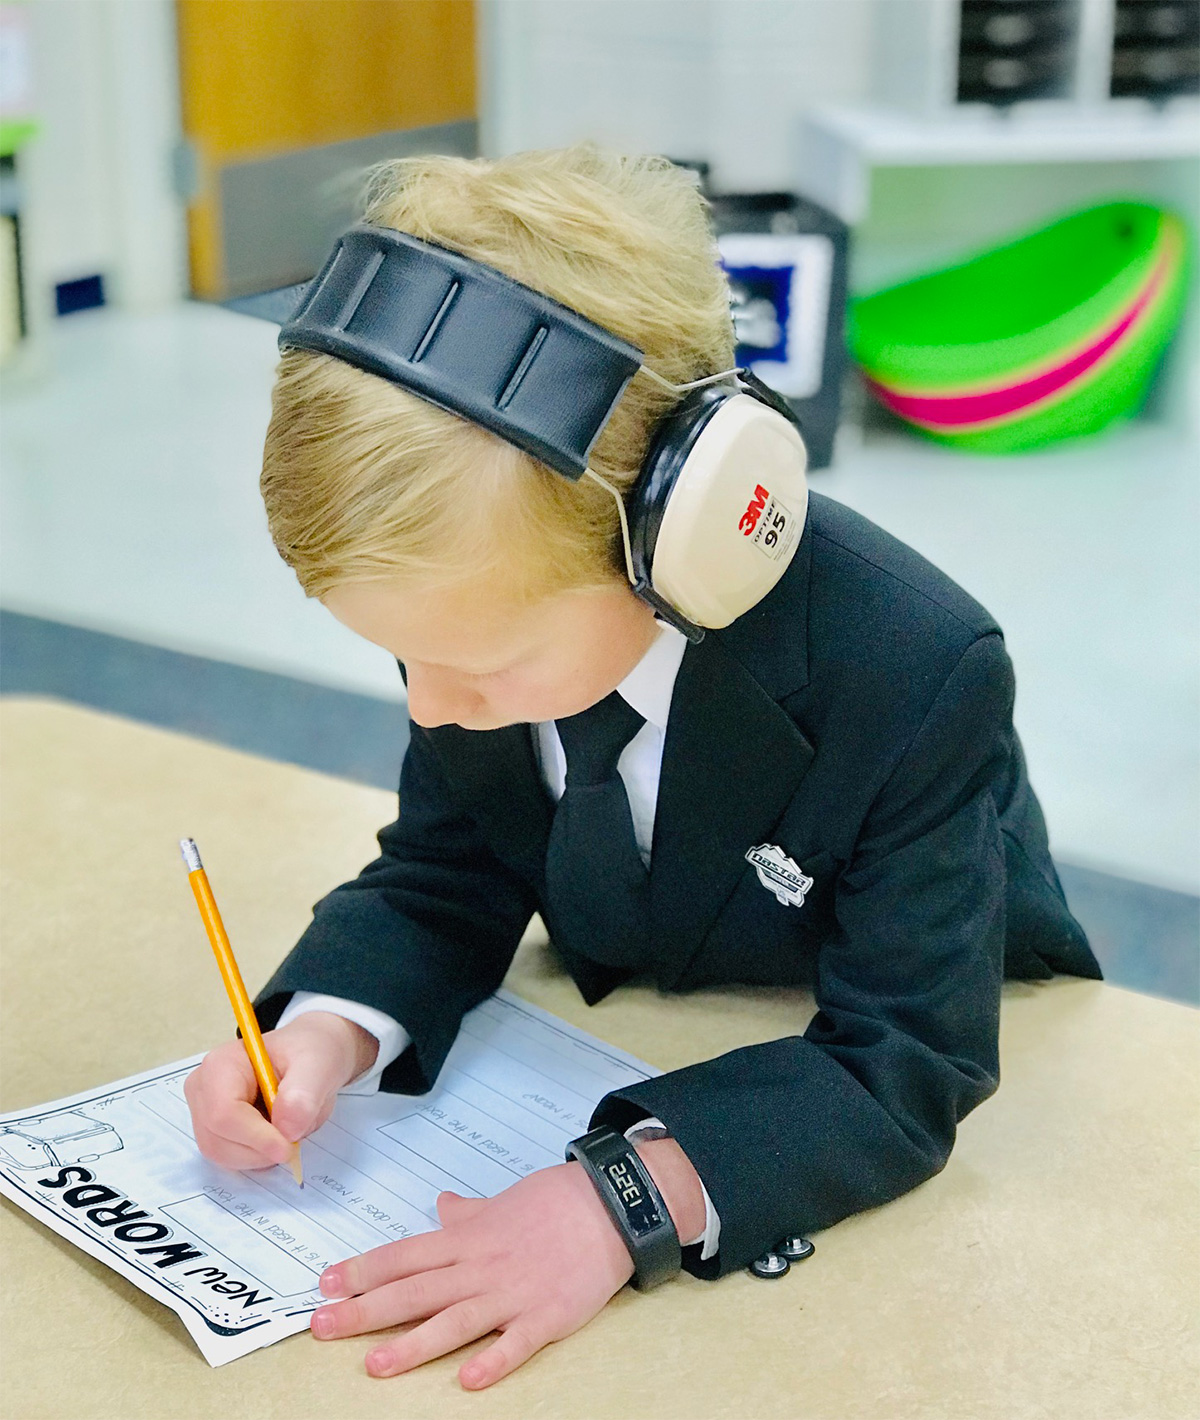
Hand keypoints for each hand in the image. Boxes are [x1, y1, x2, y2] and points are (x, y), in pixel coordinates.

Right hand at [184, 1012, 377, 1168]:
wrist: (308, 1057)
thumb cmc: (309, 1053)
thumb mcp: (318, 1064)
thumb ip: (305, 1093)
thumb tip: (287, 1129)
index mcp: (221, 1065)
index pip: (223, 1114)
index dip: (256, 1137)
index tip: (289, 1147)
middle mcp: (203, 1089)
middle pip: (217, 1140)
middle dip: (260, 1149)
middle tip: (294, 1137)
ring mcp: (204, 1111)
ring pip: (222, 1154)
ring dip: (260, 1155)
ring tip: (286, 1128)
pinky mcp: (213, 1130)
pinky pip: (230, 1158)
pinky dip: (257, 1156)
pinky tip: (274, 1134)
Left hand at [310, 1137, 705, 1388]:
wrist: (610, 1204)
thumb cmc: (555, 1200)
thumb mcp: (504, 1201)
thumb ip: (469, 1213)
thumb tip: (442, 1206)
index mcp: (468, 1237)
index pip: (405, 1255)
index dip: (363, 1270)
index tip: (326, 1283)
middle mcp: (481, 1266)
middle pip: (415, 1290)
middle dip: (365, 1310)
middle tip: (322, 1326)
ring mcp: (513, 1293)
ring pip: (455, 1321)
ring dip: (414, 1344)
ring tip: (375, 1365)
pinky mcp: (547, 1316)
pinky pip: (516, 1344)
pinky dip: (493, 1361)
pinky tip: (468, 1382)